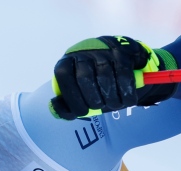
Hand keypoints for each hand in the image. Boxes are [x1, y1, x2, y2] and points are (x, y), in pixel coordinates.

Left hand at [50, 35, 175, 118]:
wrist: (127, 63)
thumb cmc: (99, 84)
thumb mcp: (82, 95)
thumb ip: (67, 105)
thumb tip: (54, 106)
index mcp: (69, 60)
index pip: (63, 75)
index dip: (72, 97)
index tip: (83, 111)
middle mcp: (84, 51)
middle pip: (84, 78)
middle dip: (94, 99)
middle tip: (101, 106)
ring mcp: (104, 49)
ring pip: (105, 78)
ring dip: (112, 99)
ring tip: (115, 104)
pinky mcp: (123, 52)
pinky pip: (124, 76)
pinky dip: (126, 92)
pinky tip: (127, 99)